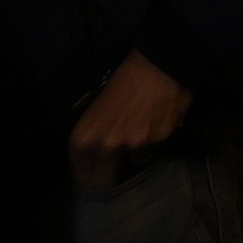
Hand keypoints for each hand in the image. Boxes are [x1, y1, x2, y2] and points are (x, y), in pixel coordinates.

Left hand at [70, 50, 191, 190]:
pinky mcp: (158, 140)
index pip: (82, 177)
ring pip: (136, 162)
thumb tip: (100, 162)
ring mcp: (132, 145)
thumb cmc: (125, 80)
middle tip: (118, 167)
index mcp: (83, 139)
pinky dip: (157, 138)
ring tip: (144, 131)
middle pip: (104, 181)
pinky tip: (159, 119)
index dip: (90, 178)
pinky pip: (155, 147)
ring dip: (139, 152)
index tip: (97, 177)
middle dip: (111, 176)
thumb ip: (96, 139)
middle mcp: (104, 146)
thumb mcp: (98, 110)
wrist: (159, 61)